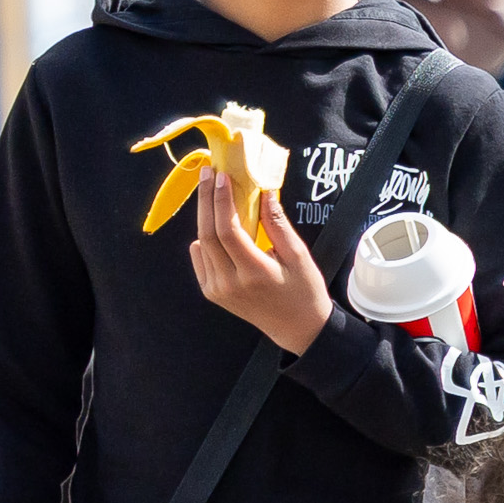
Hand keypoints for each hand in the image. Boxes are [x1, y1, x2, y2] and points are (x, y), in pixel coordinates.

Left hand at [189, 150, 331, 351]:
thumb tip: (264, 193)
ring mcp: (218, 290)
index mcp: (254, 272)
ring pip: (201, 244)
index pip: (228, 230)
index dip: (221, 200)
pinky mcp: (212, 293)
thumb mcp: (299, 256)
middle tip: (207, 174)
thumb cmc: (304, 290)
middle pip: (208, 233)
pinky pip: (200, 259)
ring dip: (204, 216)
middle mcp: (230, 283)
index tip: (222, 177)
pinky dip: (203, 239)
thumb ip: (278, 225)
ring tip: (210, 193)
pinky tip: (214, 226)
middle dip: (205, 200)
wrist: (297, 328)